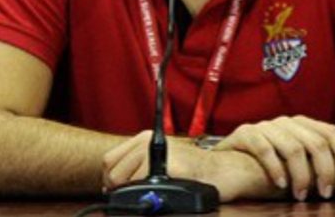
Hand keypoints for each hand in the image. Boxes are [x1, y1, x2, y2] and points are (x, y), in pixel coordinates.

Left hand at [101, 131, 256, 201]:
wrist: (224, 170)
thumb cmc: (194, 170)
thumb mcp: (162, 159)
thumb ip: (137, 164)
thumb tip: (110, 182)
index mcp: (147, 138)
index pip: (109, 160)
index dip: (110, 178)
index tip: (118, 188)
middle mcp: (151, 142)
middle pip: (113, 172)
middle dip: (119, 188)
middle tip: (137, 193)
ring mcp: (161, 153)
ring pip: (125, 181)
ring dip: (134, 193)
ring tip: (154, 191)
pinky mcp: (171, 166)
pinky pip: (143, 187)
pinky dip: (148, 195)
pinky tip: (162, 192)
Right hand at [213, 115, 334, 201]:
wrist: (224, 160)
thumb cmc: (264, 163)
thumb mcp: (291, 156)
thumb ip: (311, 158)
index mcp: (301, 124)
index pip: (329, 131)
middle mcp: (285, 122)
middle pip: (315, 143)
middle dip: (323, 170)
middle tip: (325, 193)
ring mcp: (265, 126)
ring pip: (292, 148)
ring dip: (301, 175)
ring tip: (301, 195)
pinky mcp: (245, 134)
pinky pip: (265, 150)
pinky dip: (276, 169)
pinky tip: (281, 185)